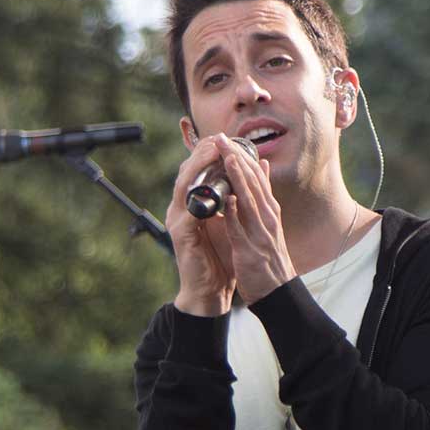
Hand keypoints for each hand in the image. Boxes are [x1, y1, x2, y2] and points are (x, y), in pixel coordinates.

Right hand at [166, 136, 238, 316]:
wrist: (210, 291)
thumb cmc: (220, 259)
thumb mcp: (230, 222)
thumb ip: (236, 197)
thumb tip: (251, 171)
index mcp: (192, 205)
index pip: (195, 170)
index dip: (207, 152)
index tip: (224, 138)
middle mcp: (181, 209)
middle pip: (187, 171)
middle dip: (202, 153)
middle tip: (218, 138)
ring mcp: (178, 221)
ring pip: (184, 184)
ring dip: (198, 167)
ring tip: (214, 151)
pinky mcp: (181, 235)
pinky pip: (191, 210)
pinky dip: (202, 197)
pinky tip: (215, 188)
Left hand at [215, 136, 296, 303]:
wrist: (277, 291)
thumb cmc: (269, 257)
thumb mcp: (269, 221)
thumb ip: (263, 194)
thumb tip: (262, 165)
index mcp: (269, 210)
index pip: (256, 176)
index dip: (242, 156)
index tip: (228, 139)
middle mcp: (267, 218)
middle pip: (252, 182)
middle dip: (237, 158)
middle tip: (222, 138)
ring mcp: (259, 234)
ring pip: (248, 200)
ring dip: (237, 178)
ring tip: (226, 157)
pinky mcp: (250, 251)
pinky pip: (240, 230)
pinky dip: (234, 214)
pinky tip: (227, 200)